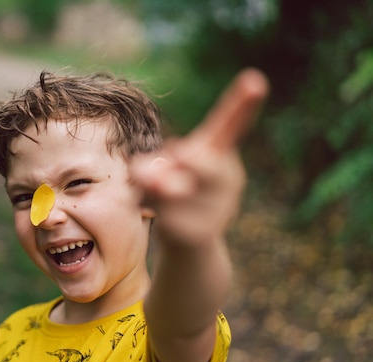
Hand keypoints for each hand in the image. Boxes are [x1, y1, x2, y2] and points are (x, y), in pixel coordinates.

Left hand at [131, 68, 268, 247]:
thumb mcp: (161, 168)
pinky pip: (160, 209)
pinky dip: (146, 203)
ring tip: (153, 187)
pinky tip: (154, 208)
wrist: (191, 241)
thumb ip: (151, 167)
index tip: (255, 81)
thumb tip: (152, 181)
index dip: (242, 103)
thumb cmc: (175, 189)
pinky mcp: (198, 231)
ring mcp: (216, 207)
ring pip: (168, 186)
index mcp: (220, 151)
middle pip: (196, 159)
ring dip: (150, 184)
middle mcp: (227, 177)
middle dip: (176, 163)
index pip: (232, 123)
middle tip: (172, 164)